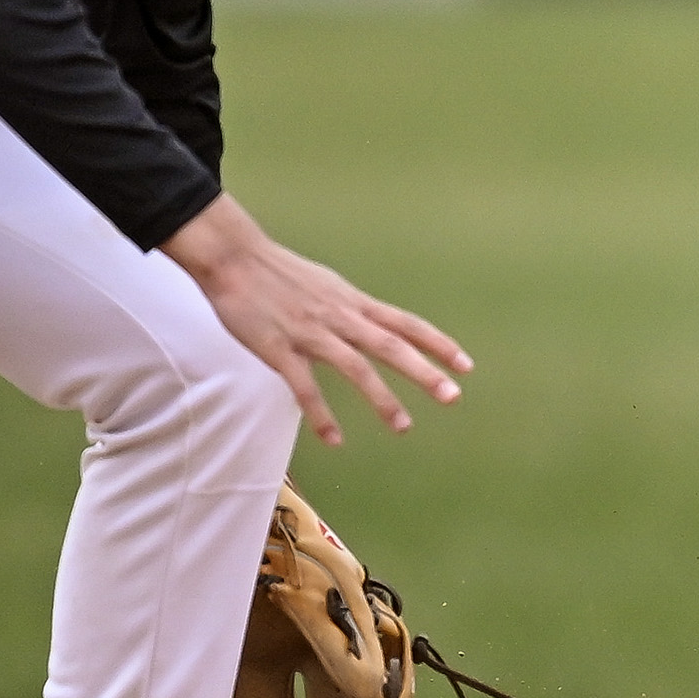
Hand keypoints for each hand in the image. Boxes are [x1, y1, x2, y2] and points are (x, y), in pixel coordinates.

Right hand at [161, 195, 469, 446]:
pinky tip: (335, 439)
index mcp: (351, 302)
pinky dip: (321, 414)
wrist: (232, 257)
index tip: (465, 365)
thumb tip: (372, 323)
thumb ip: (350, 309)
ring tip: (403, 426)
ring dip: (381, 398)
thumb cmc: (277, 273)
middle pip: (390, 345)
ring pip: (355, 367)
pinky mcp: (279, 349)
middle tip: (453, 397)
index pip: (404, 323)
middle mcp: (339, 316)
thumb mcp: (326, 286)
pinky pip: (305, 387)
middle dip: (424, 371)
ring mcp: (310, 333)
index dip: (437, 344)